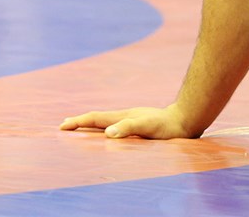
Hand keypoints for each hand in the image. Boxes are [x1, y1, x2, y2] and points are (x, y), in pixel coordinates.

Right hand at [59, 104, 192, 138]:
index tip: (62, 126)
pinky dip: (105, 128)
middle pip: (98, 118)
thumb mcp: (148, 127)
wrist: (186, 119)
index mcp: (123, 116)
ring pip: (106, 121)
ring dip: (91, 124)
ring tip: (81, 128)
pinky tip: (109, 133)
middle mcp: (126, 116)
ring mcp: (133, 119)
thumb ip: (129, 128)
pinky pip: (116, 126)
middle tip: (64, 126)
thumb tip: (108, 133)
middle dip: (81, 122)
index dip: (78, 122)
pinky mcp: (140, 124)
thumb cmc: (168, 126)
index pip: (96, 118)